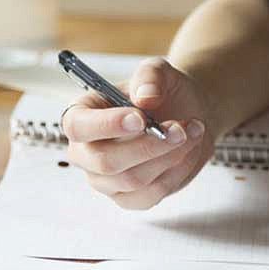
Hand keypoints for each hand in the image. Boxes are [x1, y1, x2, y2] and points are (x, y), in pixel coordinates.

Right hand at [63, 58, 213, 209]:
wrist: (187, 114)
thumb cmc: (164, 92)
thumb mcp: (159, 71)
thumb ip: (150, 76)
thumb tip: (145, 98)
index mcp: (82, 114)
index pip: (76, 126)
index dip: (106, 125)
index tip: (141, 118)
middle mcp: (86, 151)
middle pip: (105, 162)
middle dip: (148, 146)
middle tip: (179, 128)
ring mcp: (104, 179)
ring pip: (132, 180)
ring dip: (168, 156)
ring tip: (191, 132)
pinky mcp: (128, 197)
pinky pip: (149, 196)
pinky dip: (175, 173)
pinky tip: (187, 151)